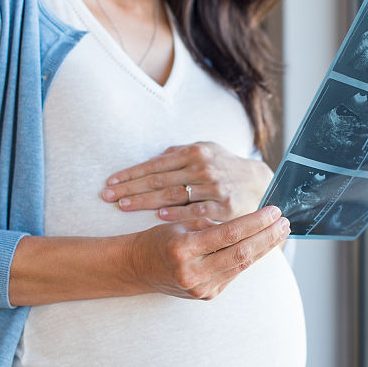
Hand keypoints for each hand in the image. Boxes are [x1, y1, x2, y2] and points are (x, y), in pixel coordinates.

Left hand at [102, 142, 273, 221]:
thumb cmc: (225, 166)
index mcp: (194, 153)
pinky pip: (196, 211)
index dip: (131, 173)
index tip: (110, 182)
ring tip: (123, 206)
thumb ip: (180, 153)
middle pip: (159, 180)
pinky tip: (159, 216)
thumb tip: (157, 156)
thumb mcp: (206, 150)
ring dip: (146, 201)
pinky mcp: (225, 207)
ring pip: (173, 195)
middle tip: (107, 196)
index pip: (155, 164)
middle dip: (130, 188)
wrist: (261, 182)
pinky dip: (178, 213)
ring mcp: (214, 188)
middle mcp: (203, 168)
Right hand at [128, 206, 288, 299]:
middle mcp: (193, 272)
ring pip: (241, 265)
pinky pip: (234, 273)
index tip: (273, 210)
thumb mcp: (181, 224)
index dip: (255, 222)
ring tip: (280, 232)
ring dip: (264, 248)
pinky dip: (249, 258)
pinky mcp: (207, 295)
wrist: (137, 268)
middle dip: (267, 236)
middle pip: (241, 252)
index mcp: (184, 248)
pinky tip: (262, 246)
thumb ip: (212, 224)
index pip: (229, 233)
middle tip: (285, 222)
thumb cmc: (159, 240)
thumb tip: (248, 220)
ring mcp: (201, 288)